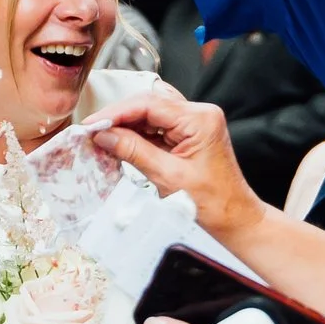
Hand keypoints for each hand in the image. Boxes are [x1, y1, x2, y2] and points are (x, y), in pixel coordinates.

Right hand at [87, 87, 267, 239]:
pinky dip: (136, 134)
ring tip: (101, 137)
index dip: (116, 112)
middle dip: (118, 117)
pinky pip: (156, 127)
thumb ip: (133, 151)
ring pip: (150, 113)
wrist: (233, 219)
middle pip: (149, 104)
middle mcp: (199, 114)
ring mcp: (195, 123)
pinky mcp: (188, 134)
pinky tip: (119, 142)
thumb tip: (104, 135)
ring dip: (125, 125)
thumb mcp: (167, 176)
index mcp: (200, 119)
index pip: (149, 104)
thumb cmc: (211, 203)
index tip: (91, 123)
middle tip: (91, 130)